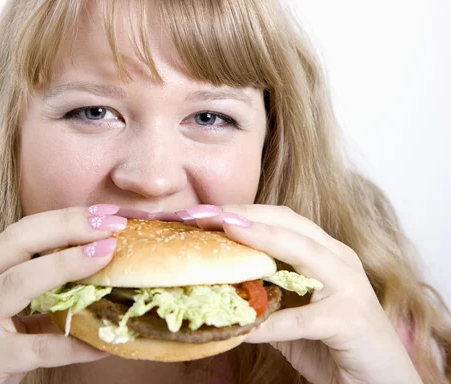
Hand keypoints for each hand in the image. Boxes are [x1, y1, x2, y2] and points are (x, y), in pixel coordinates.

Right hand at [0, 205, 126, 383]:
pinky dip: (75, 343)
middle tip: (113, 224)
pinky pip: (38, 348)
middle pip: (19, 241)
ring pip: (19, 282)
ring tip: (106, 256)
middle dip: (69, 226)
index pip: (22, 230)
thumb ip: (35, 288)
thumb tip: (97, 270)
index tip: (106, 212)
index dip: (65, 217)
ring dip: (67, 264)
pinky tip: (103, 342)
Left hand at [180, 204, 421, 383]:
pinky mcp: (350, 320)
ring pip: (301, 251)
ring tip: (223, 232)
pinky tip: (243, 327)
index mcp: (324, 251)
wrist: (381, 382)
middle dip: (240, 214)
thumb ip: (263, 294)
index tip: (197, 212)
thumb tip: (216, 284)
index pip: (278, 218)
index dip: (238, 210)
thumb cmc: (332, 343)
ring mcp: (349, 286)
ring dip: (259, 239)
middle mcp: (339, 259)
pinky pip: (301, 320)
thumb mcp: (291, 312)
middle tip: (198, 215)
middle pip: (286, 222)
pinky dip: (270, 323)